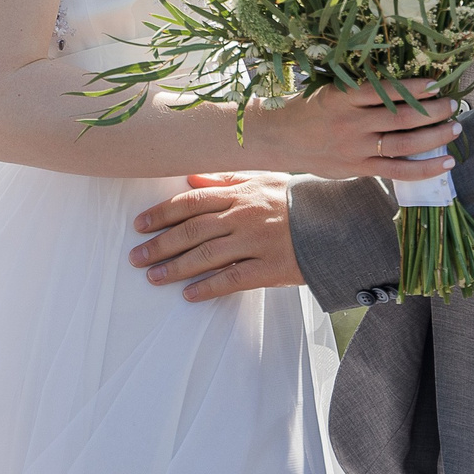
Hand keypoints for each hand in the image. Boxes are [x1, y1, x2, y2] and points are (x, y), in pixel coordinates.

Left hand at [130, 173, 303, 301]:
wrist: (337, 223)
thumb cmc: (296, 200)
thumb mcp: (263, 180)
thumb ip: (226, 179)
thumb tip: (191, 178)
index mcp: (239, 194)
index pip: (191, 203)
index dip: (162, 214)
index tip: (139, 225)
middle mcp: (243, 217)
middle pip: (192, 231)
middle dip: (160, 244)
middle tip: (136, 257)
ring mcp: (256, 243)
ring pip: (207, 256)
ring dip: (176, 268)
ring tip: (153, 277)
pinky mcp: (270, 268)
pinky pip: (232, 279)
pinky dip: (208, 287)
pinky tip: (189, 294)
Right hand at [241, 78, 459, 180]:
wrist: (277, 139)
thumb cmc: (307, 108)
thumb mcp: (329, 89)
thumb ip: (359, 89)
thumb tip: (400, 81)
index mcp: (345, 97)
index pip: (387, 90)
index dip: (416, 87)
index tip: (438, 82)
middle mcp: (353, 123)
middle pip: (403, 117)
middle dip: (434, 110)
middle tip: (455, 104)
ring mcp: (357, 148)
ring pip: (405, 144)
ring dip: (435, 136)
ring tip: (456, 127)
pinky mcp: (358, 168)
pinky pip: (398, 171)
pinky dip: (425, 168)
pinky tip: (446, 162)